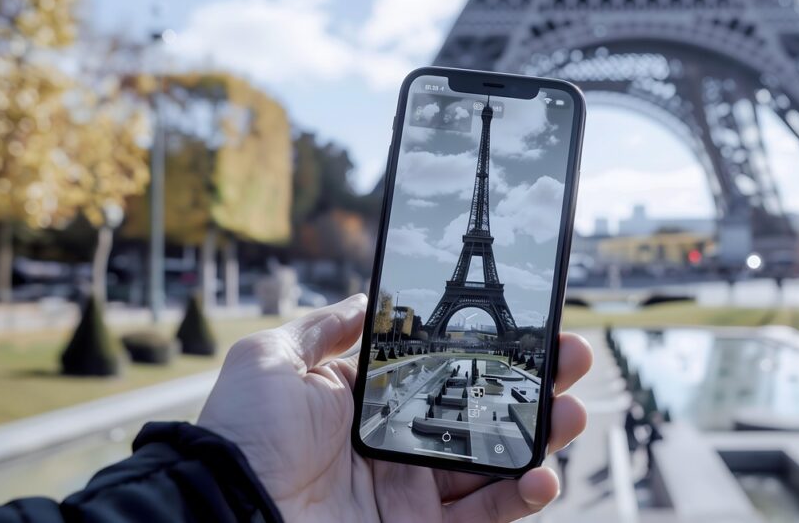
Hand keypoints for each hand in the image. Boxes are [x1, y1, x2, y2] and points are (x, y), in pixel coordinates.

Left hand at [198, 294, 592, 521]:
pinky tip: (543, 475)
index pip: (446, 372)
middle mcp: (398, 444)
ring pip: (494, 463)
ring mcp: (411, 492)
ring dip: (540, 438)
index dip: (489, 352)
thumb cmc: (244, 433)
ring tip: (572, 412)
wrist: (226, 508)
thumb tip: (365, 298)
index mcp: (372, 403)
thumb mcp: (274, 358)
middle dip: (531, 388)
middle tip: (570, 362)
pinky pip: (484, 518)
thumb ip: (325, 326)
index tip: (527, 328)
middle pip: (482, 414)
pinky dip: (520, 498)